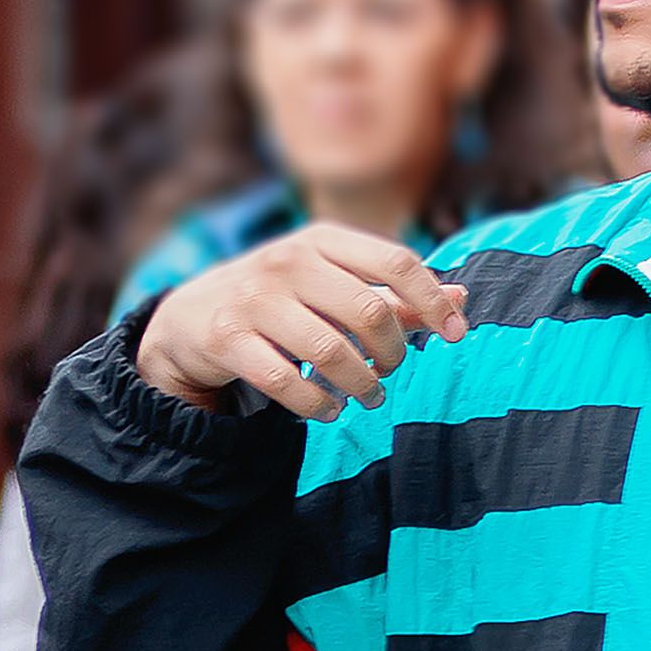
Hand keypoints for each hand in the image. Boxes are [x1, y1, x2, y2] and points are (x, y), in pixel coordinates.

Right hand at [131, 224, 467, 419]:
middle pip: (368, 312)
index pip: (396, 262)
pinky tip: (329, 410)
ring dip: (361, 386)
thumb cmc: (280, 300)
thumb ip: (394, 294)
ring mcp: (253, 299)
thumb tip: (461, 299)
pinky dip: (318, 406)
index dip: (433, 300)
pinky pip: (287, 383)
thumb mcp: (332, 284)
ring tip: (368, 397)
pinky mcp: (227, 339)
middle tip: (392, 371)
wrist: (189, 317)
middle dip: (392, 352)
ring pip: (330, 352)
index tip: (455, 334)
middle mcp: (287, 261)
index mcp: (321, 239)